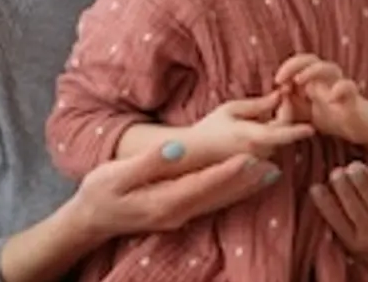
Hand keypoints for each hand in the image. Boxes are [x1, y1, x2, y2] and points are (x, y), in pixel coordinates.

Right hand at [60, 134, 285, 242]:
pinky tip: (245, 185)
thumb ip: (150, 162)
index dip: (228, 170)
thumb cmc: (101, 191)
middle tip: (275, 164)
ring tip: (271, 174)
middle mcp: (178, 212)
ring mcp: (180, 216)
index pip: (203, 183)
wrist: (92, 219)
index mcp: (164, 200)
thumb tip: (178, 148)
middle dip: (247, 180)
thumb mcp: (117, 174)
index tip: (251, 157)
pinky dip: (232, 194)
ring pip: (220, 201)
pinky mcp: (180, 214)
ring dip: (245, 188)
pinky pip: (212, 203)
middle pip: (219, 195)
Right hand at [181, 93, 315, 167]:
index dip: (298, 129)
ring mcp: (257, 161)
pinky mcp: (254, 165)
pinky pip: (269, 148)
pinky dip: (270, 135)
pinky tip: (259, 124)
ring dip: (277, 125)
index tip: (309, 125)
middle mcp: (259, 151)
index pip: (284, 133)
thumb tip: (279, 97)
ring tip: (266, 108)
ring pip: (277, 142)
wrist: (195, 152)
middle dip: (284, 115)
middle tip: (279, 96)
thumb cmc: (210, 128)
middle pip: (283, 134)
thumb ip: (258, 104)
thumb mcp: (232, 109)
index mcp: (253, 136)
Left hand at [276, 54, 367, 145]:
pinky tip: (331, 98)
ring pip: (330, 68)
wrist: (362, 128)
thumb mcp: (304, 114)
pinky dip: (340, 89)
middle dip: (294, 64)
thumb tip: (278, 94)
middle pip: (311, 59)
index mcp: (315, 81)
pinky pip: (349, 87)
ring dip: (312, 71)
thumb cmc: (332, 118)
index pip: (299, 63)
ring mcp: (340, 87)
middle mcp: (327, 80)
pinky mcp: (354, 99)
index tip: (276, 82)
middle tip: (279, 79)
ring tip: (299, 81)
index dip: (286, 68)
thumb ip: (290, 105)